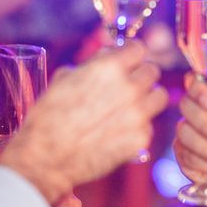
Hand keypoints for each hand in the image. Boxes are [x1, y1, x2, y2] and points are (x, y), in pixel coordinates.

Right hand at [0, 42, 164, 200]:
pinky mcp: (140, 138)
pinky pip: (149, 124)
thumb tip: (105, 59)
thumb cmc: (48, 117)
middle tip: (128, 84)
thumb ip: (92, 66)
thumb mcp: (64, 78)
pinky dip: (139, 125)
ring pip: (159, 96)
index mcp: (109, 68)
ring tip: (131, 105)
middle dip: (139, 74)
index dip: (130, 54)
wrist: (47, 157)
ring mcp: (138, 115)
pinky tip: (121, 130)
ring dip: (148, 97)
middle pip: (152, 71)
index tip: (126, 60)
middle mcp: (129, 89)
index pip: (138, 48)